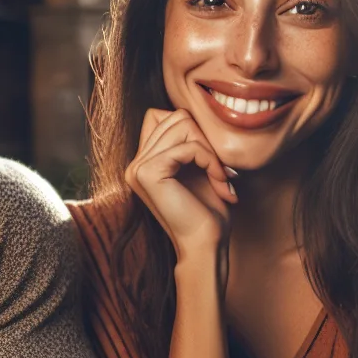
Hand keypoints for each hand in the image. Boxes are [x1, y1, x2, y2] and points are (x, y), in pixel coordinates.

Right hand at [124, 108, 236, 263]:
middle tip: (221, 171)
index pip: (163, 116)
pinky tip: (219, 182)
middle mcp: (135, 164)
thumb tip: (192, 111)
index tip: (213, 162)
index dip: (193, 130)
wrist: (205, 246)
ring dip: (210, 151)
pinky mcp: (148, 172)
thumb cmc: (207, 213)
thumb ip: (189, 141)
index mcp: (143, 163)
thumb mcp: (199, 169)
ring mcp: (138, 168)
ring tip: (222, 178)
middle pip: (175, 116)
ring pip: (182, 125)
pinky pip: (188, 146)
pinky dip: (210, 160)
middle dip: (205, 139)